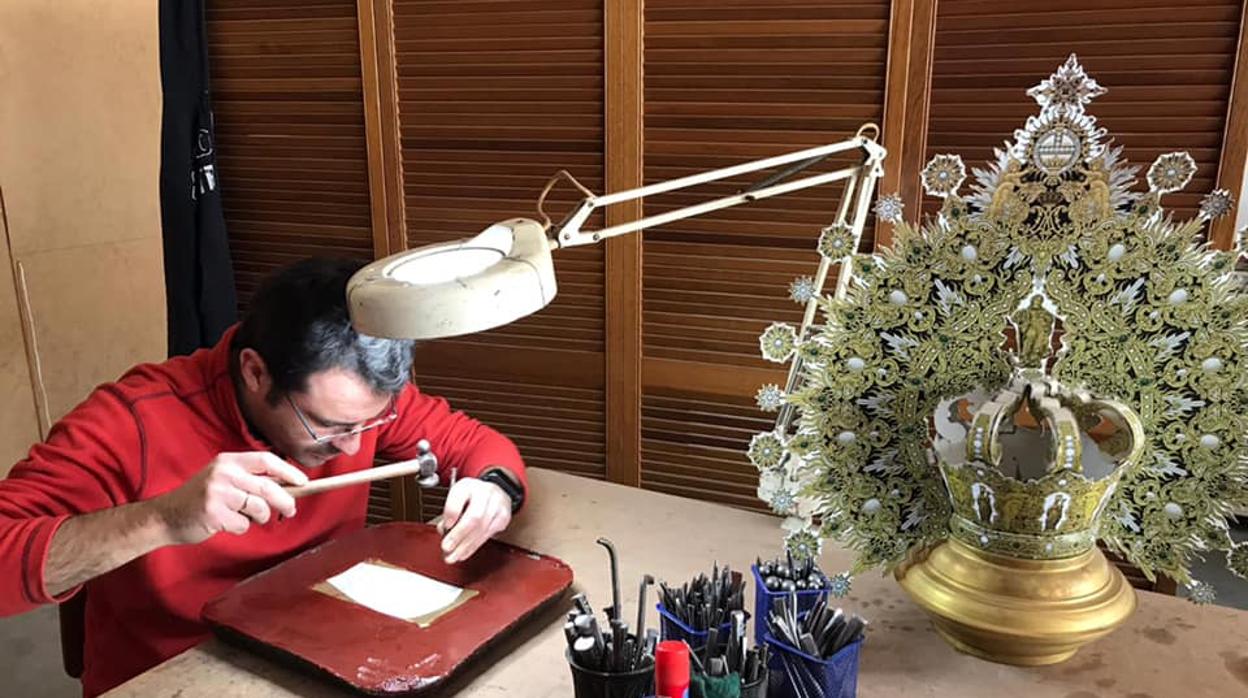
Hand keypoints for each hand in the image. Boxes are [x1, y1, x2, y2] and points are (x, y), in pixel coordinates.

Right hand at [151, 452, 307, 544]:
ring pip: (259, 507)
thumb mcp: (223, 479)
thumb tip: (289, 487)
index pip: (266, 460)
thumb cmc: (201, 499)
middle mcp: (224, 473)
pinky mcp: (213, 512)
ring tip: (245, 516)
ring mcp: (218, 492)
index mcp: (228, 461)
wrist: (165, 516)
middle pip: (268, 486)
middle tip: (290, 510)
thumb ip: (250, 480)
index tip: (304, 481)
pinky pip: (244, 524)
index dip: (288, 471)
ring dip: (259, 517)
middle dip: (286, 501)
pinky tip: (226, 524)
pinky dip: (241, 528)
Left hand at [438, 477, 511, 562]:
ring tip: (454, 556)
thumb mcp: (456, 498)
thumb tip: (444, 532)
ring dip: (466, 546)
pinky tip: (465, 552)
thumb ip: (448, 513)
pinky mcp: (504, 516)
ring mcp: (497, 505)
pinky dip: (474, 546)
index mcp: (467, 485)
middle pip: (474, 516)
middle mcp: (484, 492)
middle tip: (447, 548)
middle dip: (459, 536)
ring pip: (482, 528)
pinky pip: (488, 534)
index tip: (445, 527)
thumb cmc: (471, 497)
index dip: (452, 513)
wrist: (494, 492)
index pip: (459, 497)